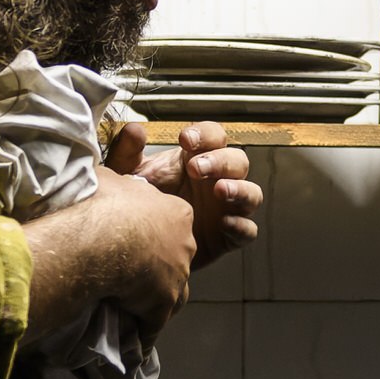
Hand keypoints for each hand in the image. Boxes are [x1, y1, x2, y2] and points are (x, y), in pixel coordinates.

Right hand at [84, 164, 199, 333]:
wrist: (101, 236)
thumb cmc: (104, 203)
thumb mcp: (110, 179)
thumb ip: (119, 181)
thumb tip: (110, 178)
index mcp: (178, 212)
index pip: (170, 224)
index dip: (151, 231)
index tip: (133, 238)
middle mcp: (186, 244)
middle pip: (174, 257)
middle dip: (155, 264)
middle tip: (128, 269)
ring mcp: (177, 275)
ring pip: (170, 291)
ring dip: (152, 297)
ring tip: (131, 303)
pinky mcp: (163, 303)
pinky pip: (153, 324)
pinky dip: (144, 335)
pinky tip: (135, 346)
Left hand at [133, 120, 264, 267]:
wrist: (141, 248)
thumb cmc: (142, 206)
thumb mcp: (130, 177)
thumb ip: (128, 154)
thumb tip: (135, 130)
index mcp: (197, 159)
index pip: (214, 137)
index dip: (206, 134)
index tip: (185, 140)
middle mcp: (218, 180)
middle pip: (237, 161)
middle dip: (220, 161)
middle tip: (196, 168)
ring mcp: (228, 208)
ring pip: (251, 192)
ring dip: (240, 189)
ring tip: (220, 190)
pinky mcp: (230, 236)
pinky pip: (248, 230)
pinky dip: (241, 226)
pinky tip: (225, 224)